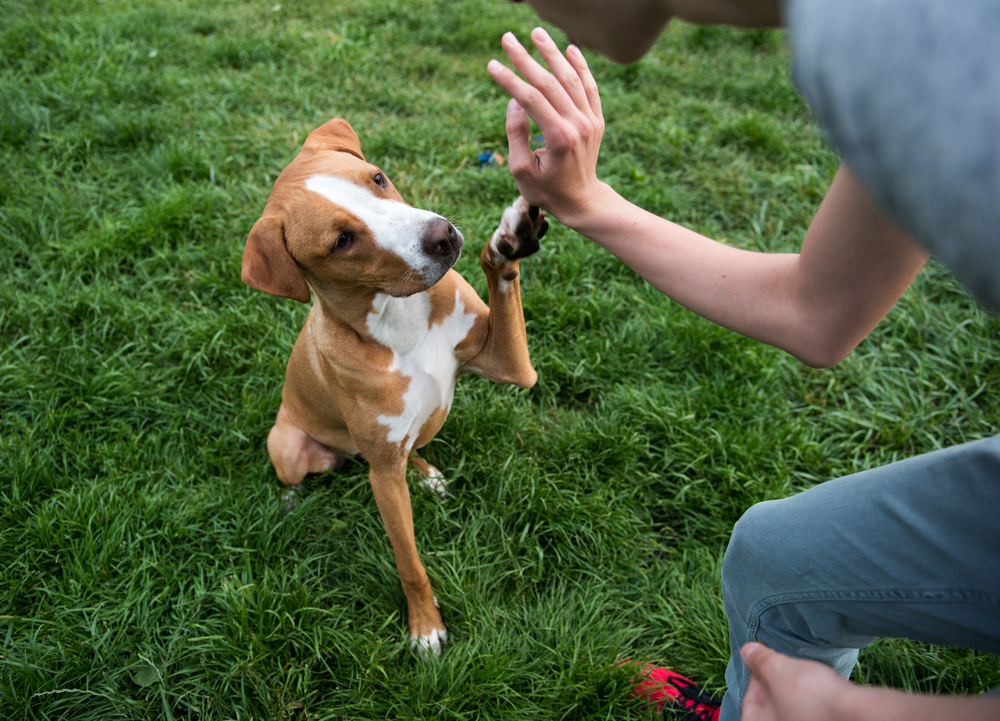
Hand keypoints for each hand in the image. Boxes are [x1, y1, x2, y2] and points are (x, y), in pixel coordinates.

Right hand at [487, 28, 607, 225]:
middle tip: (507, 38)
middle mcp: (578, 125)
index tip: (491, 64)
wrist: (582, 200)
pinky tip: (570, 48)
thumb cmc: (546, 189)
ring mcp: (590, 121)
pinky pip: (589, 87)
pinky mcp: (596, 120)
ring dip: (553, 53)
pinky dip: (581, 66)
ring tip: (536, 33)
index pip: (530, 99)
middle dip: (526, 58)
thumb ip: (516, 134)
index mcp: (558, 137)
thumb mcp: (521, 170)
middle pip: (549, 82)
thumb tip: (514, 101)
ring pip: (571, 78)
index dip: (509, 79)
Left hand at [740, 643, 853, 720]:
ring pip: (791, 709)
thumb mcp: (776, 670)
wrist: (857, 715)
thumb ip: (758, 660)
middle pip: (771, 706)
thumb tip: (746, 651)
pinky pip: (810, 713)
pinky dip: (810, 700)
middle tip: (782, 664)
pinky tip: (818, 687)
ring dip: (794, 691)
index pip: (750, 701)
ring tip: (802, 673)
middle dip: (775, 683)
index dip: (755, 675)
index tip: (765, 658)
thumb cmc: (810, 696)